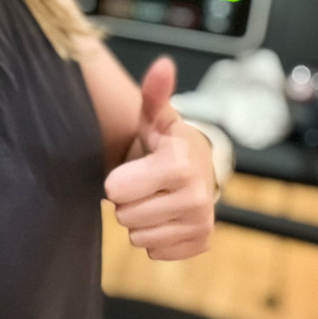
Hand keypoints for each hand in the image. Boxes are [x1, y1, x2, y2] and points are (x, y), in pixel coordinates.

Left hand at [104, 56, 215, 260]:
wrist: (198, 166)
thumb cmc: (167, 140)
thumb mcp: (156, 116)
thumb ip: (154, 92)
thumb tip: (162, 65)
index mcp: (178, 165)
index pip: (116, 190)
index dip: (118, 180)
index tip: (134, 168)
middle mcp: (195, 197)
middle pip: (125, 216)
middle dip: (128, 200)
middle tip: (144, 183)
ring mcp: (201, 223)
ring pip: (138, 238)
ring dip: (140, 219)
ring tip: (155, 197)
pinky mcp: (201, 243)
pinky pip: (155, 253)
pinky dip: (155, 237)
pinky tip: (166, 215)